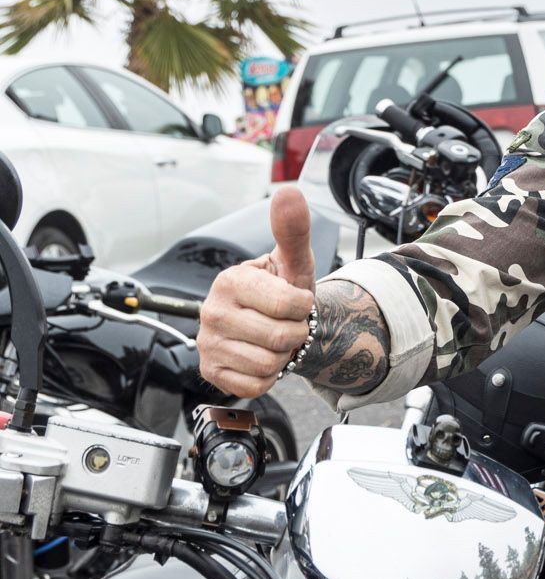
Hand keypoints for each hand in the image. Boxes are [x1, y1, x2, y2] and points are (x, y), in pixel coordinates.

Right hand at [197, 185, 315, 397]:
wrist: (272, 324)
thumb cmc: (282, 291)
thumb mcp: (292, 263)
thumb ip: (293, 231)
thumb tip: (288, 192)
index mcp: (231, 280)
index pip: (289, 305)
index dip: (304, 308)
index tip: (295, 302)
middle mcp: (211, 310)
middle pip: (280, 338)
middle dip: (295, 334)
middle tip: (287, 324)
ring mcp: (207, 343)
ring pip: (268, 364)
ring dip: (282, 356)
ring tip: (272, 340)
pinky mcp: (210, 371)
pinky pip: (255, 385)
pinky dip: (267, 377)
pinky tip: (259, 357)